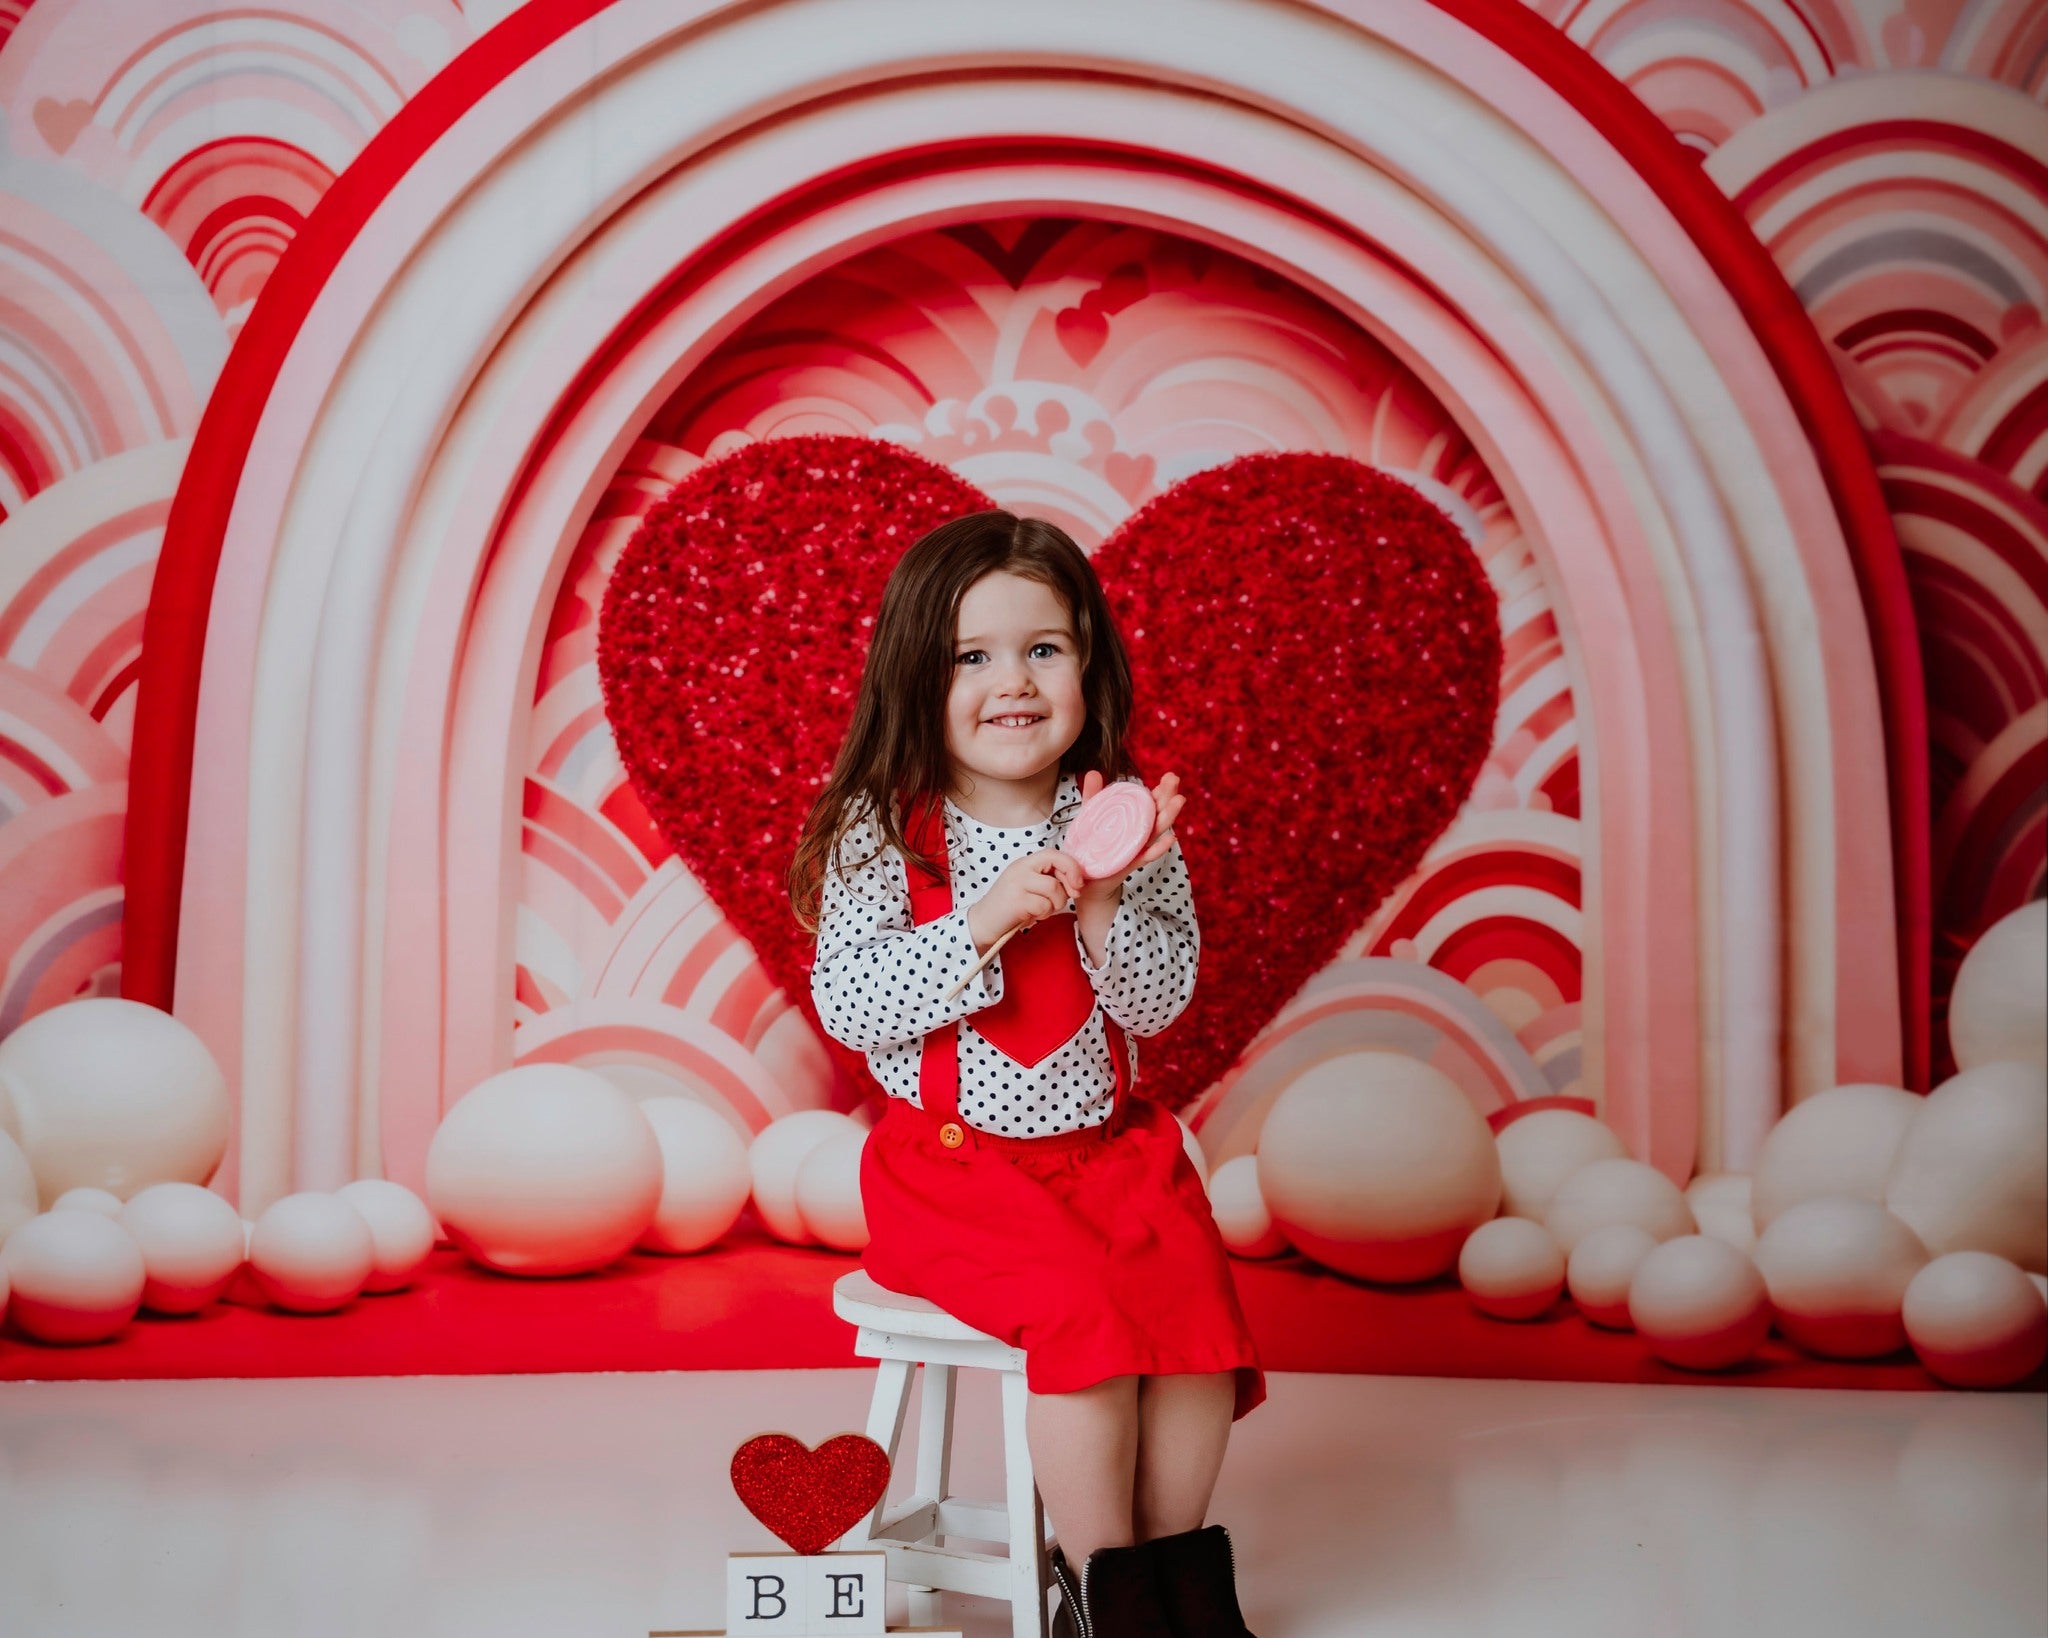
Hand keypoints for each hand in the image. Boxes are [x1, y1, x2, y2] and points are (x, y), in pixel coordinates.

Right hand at [967, 847, 1085, 952]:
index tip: (1078, 883)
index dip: (1071, 866)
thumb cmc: (1011, 907)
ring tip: (1043, 909)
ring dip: (1056, 903)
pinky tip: (1033, 916)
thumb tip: (1076, 881)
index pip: (1053, 853)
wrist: (984, 922)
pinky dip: (1044, 913)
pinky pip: (1044, 904)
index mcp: (1024, 863)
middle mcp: (1020, 868)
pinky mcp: (1017, 900)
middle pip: (1057, 864)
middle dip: (1070, 882)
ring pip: (1054, 887)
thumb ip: (1048, 879)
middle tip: (1071, 895)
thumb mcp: (1028, 886)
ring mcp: (1017, 883)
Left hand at [1074, 769, 1183, 900]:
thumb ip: (1093, 795)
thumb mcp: (1092, 816)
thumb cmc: (1092, 845)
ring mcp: (1137, 848)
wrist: (1083, 876)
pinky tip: (1170, 838)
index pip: (1152, 803)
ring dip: (1169, 817)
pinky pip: (1147, 856)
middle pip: (1158, 813)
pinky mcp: (1130, 863)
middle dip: (1168, 796)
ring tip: (1179, 801)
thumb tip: (1093, 772)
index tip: (1170, 776)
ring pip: (1156, 832)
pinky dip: (1159, 848)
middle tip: (1174, 779)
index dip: (1162, 791)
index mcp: (1134, 821)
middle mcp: (1140, 834)